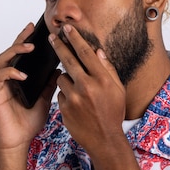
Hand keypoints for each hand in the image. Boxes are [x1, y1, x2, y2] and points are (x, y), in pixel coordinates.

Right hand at [0, 23, 57, 150]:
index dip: (28, 40)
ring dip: (16, 51)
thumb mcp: (45, 100)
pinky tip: (22, 74)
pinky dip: (11, 73)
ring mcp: (0, 85)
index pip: (23, 55)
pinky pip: (1, 77)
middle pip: (11, 52)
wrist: (18, 142)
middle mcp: (7, 78)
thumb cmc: (28, 123)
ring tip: (29, 47)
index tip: (37, 29)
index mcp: (19, 78)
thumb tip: (59, 69)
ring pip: (3, 60)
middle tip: (31, 29)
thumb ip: (49, 84)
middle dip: (21, 38)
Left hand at [51, 24, 126, 155]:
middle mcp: (87, 86)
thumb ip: (107, 69)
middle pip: (68, 60)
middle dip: (59, 46)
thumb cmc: (113, 113)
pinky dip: (66, 96)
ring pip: (61, 78)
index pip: (85, 53)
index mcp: (101, 80)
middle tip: (51, 37)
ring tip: (78, 89)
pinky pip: (60, 94)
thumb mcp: (118, 90)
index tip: (67, 29)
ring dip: (66, 79)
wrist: (104, 140)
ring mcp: (74, 98)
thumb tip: (98, 51)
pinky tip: (76, 104)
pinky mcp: (64, 109)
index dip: (75, 39)